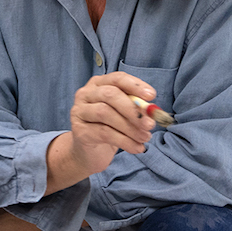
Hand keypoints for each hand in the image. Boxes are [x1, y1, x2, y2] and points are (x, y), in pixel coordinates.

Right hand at [46, 72, 155, 193]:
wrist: (90, 152)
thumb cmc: (110, 127)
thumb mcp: (124, 115)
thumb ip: (136, 108)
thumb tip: (152, 110)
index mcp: (99, 84)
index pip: (117, 78)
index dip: (135, 85)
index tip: (152, 96)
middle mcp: (86, 94)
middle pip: (110, 95)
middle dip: (133, 109)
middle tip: (150, 124)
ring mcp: (79, 111)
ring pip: (105, 113)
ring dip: (130, 127)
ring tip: (145, 138)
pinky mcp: (79, 130)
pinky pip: (104, 133)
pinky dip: (125, 141)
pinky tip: (137, 147)